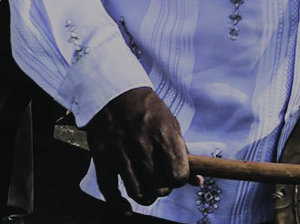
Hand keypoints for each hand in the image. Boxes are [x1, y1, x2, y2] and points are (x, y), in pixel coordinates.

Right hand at [85, 87, 190, 207]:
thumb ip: (183, 153)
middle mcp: (141, 144)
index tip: (175, 173)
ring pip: (139, 193)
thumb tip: (197, 182)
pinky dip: (119, 204)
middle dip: (163, 188)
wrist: (112, 91)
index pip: (178, 175)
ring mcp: (119, 152)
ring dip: (146, 196)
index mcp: (162, 134)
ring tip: (147, 188)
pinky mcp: (101, 157)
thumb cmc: (146, 109)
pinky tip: (126, 207)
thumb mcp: (170, 123)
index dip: (179, 178)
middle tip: (160, 178)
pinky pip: (109, 190)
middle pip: (160, 188)